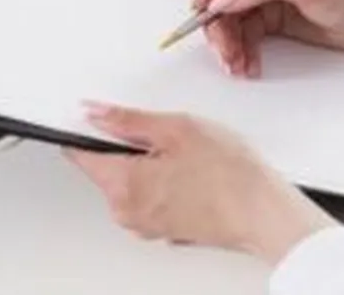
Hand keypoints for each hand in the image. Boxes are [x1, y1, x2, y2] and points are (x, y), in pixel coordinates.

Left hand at [64, 102, 333, 264]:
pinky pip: (154, 198)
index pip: (81, 154)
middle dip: (132, 146)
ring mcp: (146, 225)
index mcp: (122, 185)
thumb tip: (95, 112)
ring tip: (190, 155)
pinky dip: (168, 183)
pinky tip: (196, 173)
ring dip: (153, 165)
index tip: (99, 117)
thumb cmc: (228, 174)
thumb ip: (128, 119)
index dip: (89, 129)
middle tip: (169, 135)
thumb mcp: (176, 128)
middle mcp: (126, 212)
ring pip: (135, 182)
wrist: (262, 213)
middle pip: (110, 168)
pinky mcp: (166, 230)